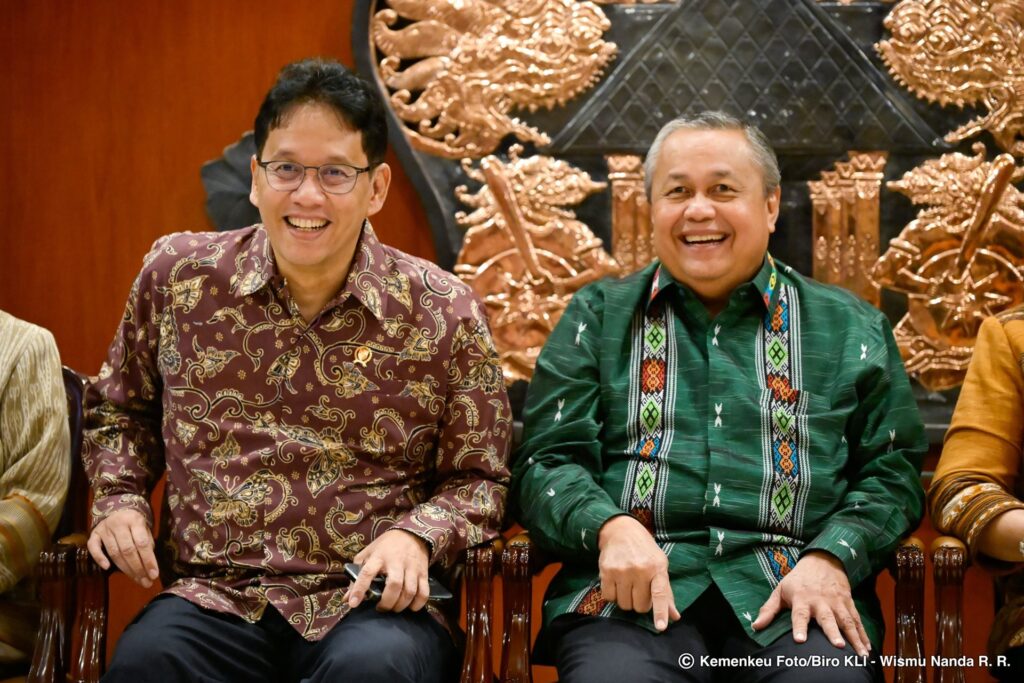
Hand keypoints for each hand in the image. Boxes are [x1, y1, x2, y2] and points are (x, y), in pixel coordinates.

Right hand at [86, 509, 158, 587]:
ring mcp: (105, 528)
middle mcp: (119, 523)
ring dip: (125, 569)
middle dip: (138, 568)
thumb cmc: (134, 523)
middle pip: (128, 550)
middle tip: (146, 582)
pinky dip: (99, 558)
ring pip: (114, 552)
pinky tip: (107, 568)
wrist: (117, 509)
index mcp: (135, 520)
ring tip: (137, 580)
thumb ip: (147, 544)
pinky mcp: (94, 533)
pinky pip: (93, 547)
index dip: (148, 560)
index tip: (154, 575)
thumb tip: (150, 566)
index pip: (142, 543)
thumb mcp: (144, 529)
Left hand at [347, 528, 429, 611]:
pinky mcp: (423, 573)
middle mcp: (396, 561)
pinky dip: (417, 604)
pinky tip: (410, 607)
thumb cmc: (385, 546)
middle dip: (387, 602)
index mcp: (378, 556)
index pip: (367, 572)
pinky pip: (424, 593)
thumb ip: (356, 576)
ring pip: (409, 591)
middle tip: (381, 608)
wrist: (412, 533)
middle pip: (394, 585)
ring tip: (393, 607)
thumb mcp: (367, 554)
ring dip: (400, 605)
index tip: (354, 603)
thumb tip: (347, 599)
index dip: (359, 589)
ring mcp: (412, 567)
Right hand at [597, 515, 680, 630]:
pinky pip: (609, 597)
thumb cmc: (644, 551)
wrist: (621, 530)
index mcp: (657, 568)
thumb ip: (666, 592)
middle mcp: (640, 569)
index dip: (660, 612)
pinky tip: (616, 582)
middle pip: (639, 606)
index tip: (661, 627)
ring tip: (627, 584)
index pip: (660, 594)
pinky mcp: (606, 571)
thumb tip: (674, 617)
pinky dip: (612, 595)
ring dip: (625, 599)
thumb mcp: (660, 565)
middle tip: (639, 589)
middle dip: (639, 602)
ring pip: (624, 604)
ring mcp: (622, 570)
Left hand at [752, 550, 868, 656]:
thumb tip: (755, 626)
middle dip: (833, 632)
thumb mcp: (780, 590)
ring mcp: (837, 603)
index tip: (800, 640)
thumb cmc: (798, 579)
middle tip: (838, 646)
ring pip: (847, 621)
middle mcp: (821, 601)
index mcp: (802, 599)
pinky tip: (867, 649)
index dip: (799, 627)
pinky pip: (857, 621)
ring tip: (859, 655)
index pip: (800, 614)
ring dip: (854, 638)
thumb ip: (769, 609)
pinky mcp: (848, 604)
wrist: (823, 560)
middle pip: (827, 618)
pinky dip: (863, 635)